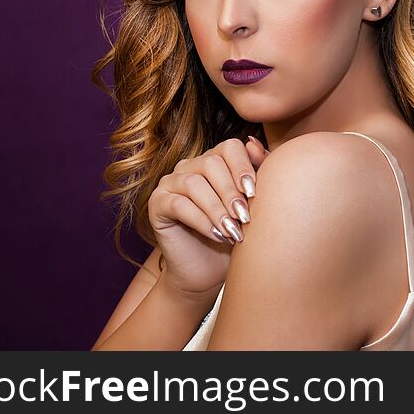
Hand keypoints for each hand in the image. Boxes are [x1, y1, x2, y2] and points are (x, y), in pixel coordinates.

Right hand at [148, 135, 269, 297]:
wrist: (208, 270)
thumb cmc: (234, 234)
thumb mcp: (252, 204)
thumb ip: (257, 173)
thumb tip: (254, 143)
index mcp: (215, 160)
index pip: (230, 147)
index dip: (243, 166)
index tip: (254, 193)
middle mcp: (190, 166)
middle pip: (211, 164)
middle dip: (231, 192)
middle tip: (245, 218)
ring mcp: (170, 183)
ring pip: (194, 183)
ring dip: (217, 209)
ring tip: (233, 230)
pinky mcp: (157, 204)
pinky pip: (179, 204)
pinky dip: (202, 221)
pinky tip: (218, 235)